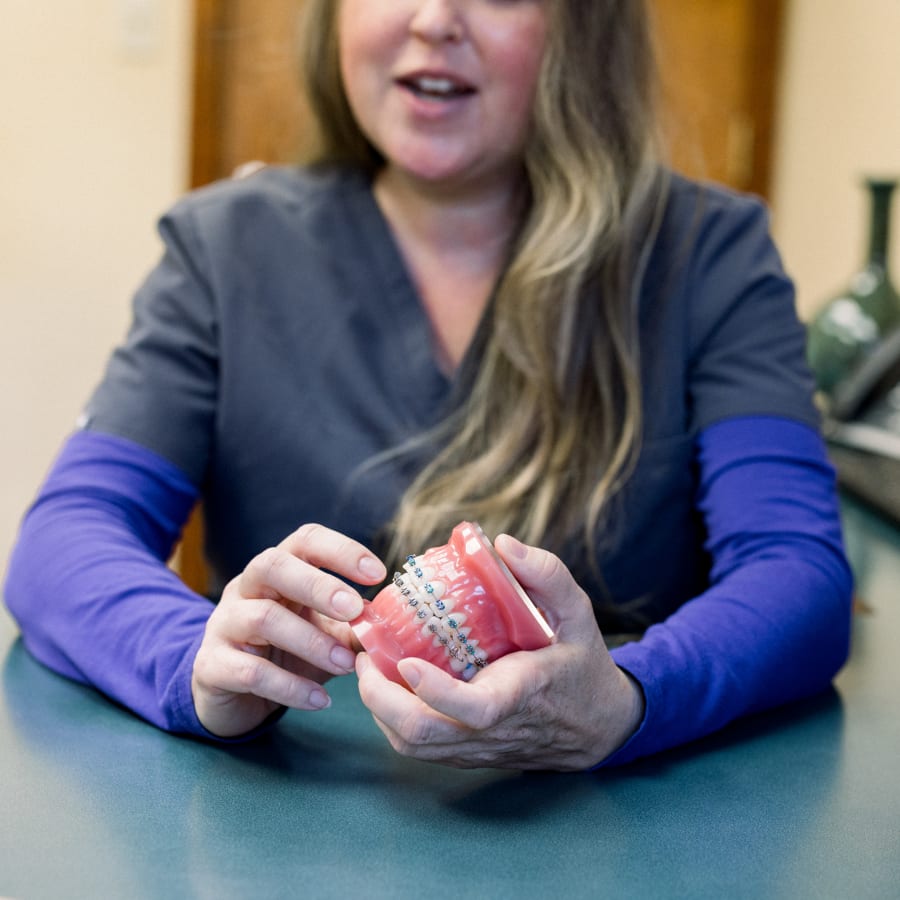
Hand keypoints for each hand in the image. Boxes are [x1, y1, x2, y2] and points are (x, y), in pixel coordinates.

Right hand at [191, 523, 385, 737]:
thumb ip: (353, 625)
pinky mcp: (211, 665)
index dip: (341, 550)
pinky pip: (250, 671)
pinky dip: (289, 686)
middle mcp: (245, 588)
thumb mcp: (323, 634)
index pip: (305, 540)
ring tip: (347, 665)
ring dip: (311, 641)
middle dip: (317, 584)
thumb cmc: (285, 653)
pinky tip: (320, 700)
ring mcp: (224, 624)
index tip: (378, 572)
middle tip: (354, 609)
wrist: (233, 697)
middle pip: (273, 565)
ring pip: (262, 618)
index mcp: (277, 571)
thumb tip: (393, 622)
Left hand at [356, 535, 643, 770]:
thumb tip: (502, 544)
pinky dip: (391, 718)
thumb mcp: (578, 611)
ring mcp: (476, 747)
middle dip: (381, 701)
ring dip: (379, 710)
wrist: (598, 724)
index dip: (438, 693)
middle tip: (363, 657)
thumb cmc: (581, 662)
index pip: (476, 710)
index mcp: (522, 694)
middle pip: (425, 736)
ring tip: (367, 665)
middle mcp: (494, 730)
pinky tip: (387, 684)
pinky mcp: (466, 753)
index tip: (408, 664)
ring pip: (413, 747)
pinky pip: (419, 747)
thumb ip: (547, 575)